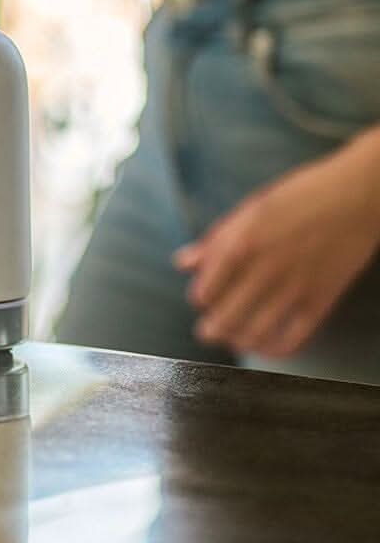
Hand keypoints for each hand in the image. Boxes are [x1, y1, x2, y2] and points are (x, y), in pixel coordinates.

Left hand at [174, 140, 379, 357]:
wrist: (358, 193)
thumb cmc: (302, 194)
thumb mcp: (252, 208)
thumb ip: (217, 239)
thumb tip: (183, 263)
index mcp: (242, 243)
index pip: (204, 292)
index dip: (200, 300)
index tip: (204, 300)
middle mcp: (265, 269)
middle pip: (224, 319)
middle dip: (212, 330)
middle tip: (209, 331)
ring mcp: (295, 287)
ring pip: (255, 334)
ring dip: (239, 342)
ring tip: (235, 338)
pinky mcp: (323, 299)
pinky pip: (294, 338)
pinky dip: (276, 349)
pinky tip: (268, 345)